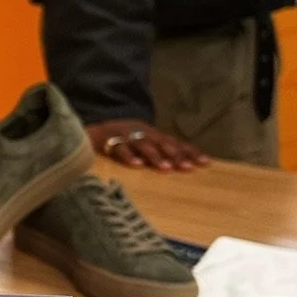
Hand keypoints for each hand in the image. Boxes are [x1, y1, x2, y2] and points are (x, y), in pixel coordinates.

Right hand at [88, 118, 208, 170]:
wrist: (92, 128)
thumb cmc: (122, 139)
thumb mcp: (143, 141)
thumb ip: (159, 151)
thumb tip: (183, 164)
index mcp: (152, 134)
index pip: (175, 142)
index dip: (189, 152)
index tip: (205, 163)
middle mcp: (142, 132)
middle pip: (162, 143)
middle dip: (176, 155)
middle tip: (188, 167)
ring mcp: (126, 136)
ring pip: (143, 145)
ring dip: (155, 156)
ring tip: (166, 168)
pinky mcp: (109, 141)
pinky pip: (119, 149)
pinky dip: (128, 156)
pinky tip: (137, 165)